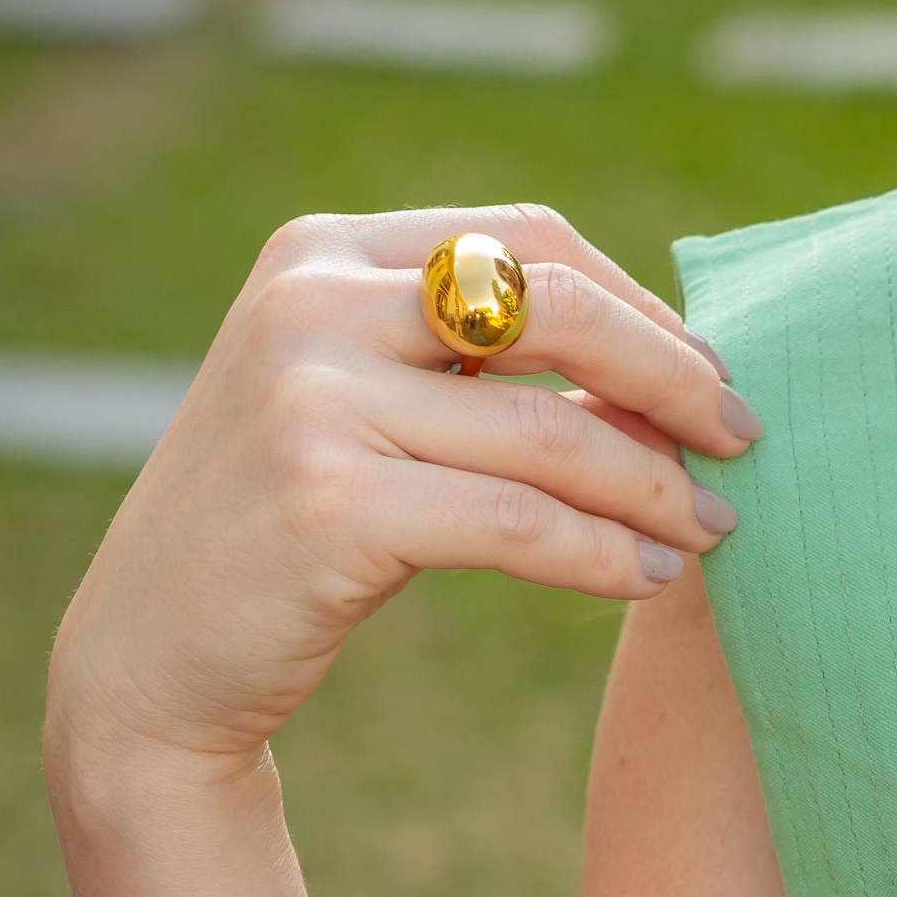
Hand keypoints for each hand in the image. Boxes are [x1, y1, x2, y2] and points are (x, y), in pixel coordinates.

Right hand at [47, 201, 756, 785]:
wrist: (150, 657)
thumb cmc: (287, 527)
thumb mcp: (358, 400)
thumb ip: (470, 355)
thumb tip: (674, 359)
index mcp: (322, 251)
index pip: (529, 239)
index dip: (640, 304)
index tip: (711, 372)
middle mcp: (310, 305)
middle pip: (557, 310)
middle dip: (675, 377)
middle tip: (746, 438)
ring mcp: (311, 400)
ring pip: (552, 433)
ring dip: (656, 486)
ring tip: (717, 529)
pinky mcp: (330, 504)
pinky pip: (520, 524)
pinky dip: (603, 552)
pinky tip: (649, 578)